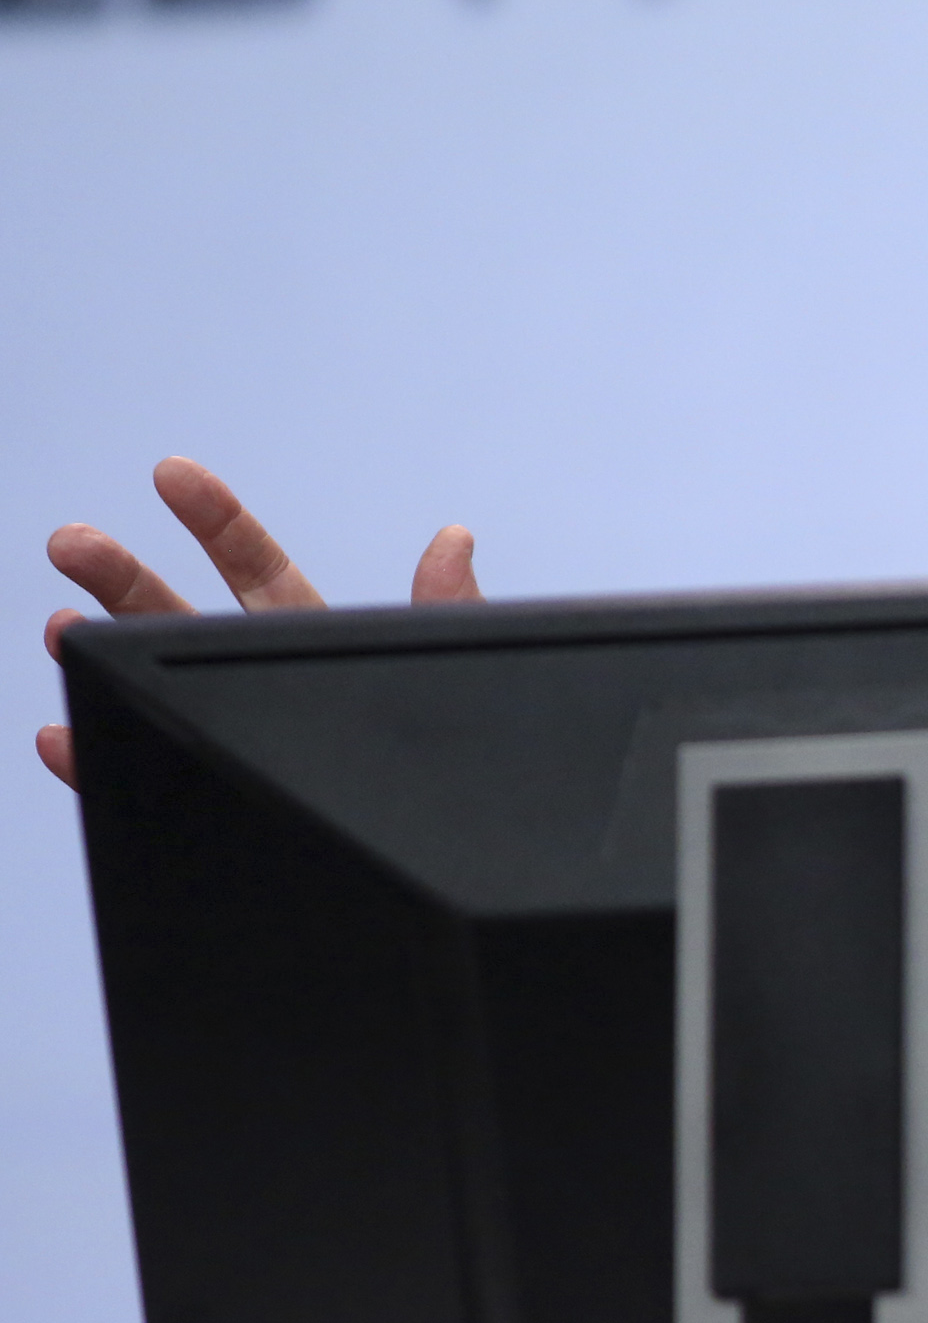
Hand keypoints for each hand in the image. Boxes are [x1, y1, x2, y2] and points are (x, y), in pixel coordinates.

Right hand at [36, 457, 478, 789]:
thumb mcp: (461, 682)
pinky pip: (151, 783)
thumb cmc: (468, 770)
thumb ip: (450, 614)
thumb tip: (453, 540)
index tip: (173, 474)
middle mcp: (263, 689)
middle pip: (180, 620)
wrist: (459, 848)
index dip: (218, 521)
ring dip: (102, 661)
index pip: (259, 571)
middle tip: (72, 543)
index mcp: (320, 647)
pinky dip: (101, 763)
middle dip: (124, 579)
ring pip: (150, 695)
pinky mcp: (216, 809)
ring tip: (64, 630)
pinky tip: (65, 739)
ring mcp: (232, 746)